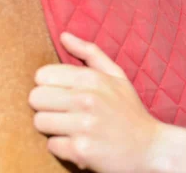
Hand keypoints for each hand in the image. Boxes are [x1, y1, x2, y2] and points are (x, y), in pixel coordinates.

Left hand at [29, 32, 161, 171]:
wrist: (150, 146)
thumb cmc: (129, 110)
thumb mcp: (117, 76)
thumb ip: (90, 53)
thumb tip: (63, 35)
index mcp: (93, 78)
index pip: (43, 75)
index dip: (51, 85)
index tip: (66, 94)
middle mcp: (87, 99)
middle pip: (35, 98)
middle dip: (48, 106)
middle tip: (68, 112)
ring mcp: (84, 125)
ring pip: (39, 122)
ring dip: (54, 127)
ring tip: (74, 127)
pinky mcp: (81, 150)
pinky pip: (51, 145)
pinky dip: (64, 146)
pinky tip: (81, 142)